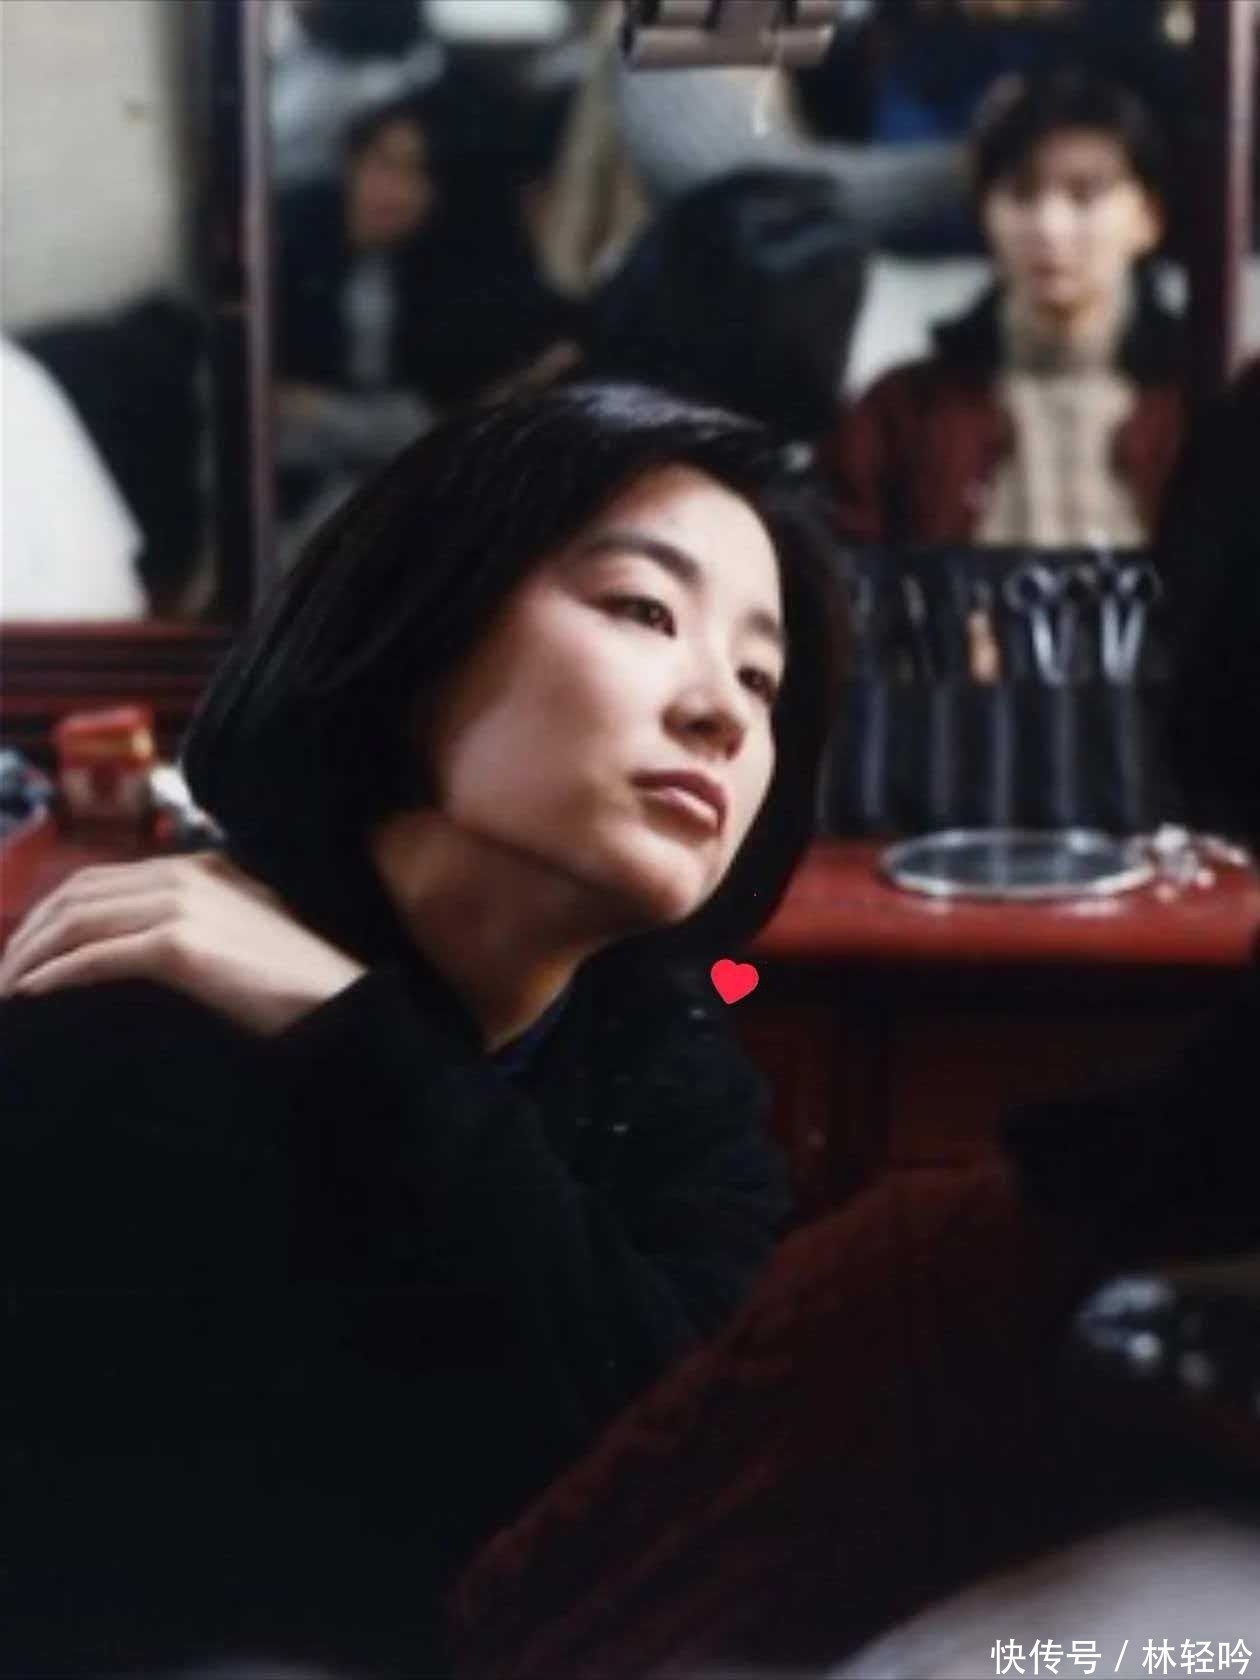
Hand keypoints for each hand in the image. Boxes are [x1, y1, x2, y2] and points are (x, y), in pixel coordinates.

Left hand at [0, 852, 366, 1035]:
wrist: (340, 1001)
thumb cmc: (298, 984)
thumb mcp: (243, 936)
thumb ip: (197, 927)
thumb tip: (137, 954)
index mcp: (196, 868)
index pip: (97, 881)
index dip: (48, 916)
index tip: (22, 957)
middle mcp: (183, 876)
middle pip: (75, 895)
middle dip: (26, 936)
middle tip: (1, 980)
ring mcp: (181, 906)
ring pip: (76, 922)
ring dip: (28, 958)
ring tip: (6, 995)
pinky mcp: (180, 946)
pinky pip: (96, 956)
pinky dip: (54, 976)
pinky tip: (31, 999)